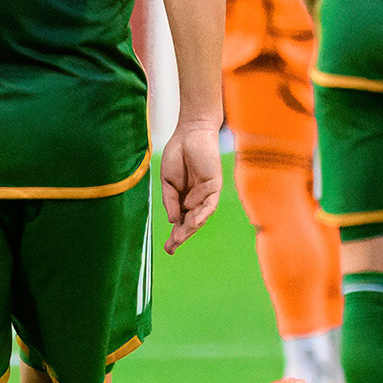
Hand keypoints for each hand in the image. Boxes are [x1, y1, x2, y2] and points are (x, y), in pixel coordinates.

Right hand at [156, 116, 222, 252]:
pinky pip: (210, 203)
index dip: (175, 235)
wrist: (189, 133)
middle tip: (171, 248)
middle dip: (181, 236)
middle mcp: (196, 199)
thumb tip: (173, 221)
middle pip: (190, 222)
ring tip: (179, 239)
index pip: (181, 221)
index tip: (167, 248)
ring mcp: (206, 194)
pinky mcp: (215, 185)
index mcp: (184, 199)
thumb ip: (170, 201)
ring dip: (190, 228)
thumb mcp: (168, 182)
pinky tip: (194, 221)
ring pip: (200, 216)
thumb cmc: (177, 155)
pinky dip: (202, 213)